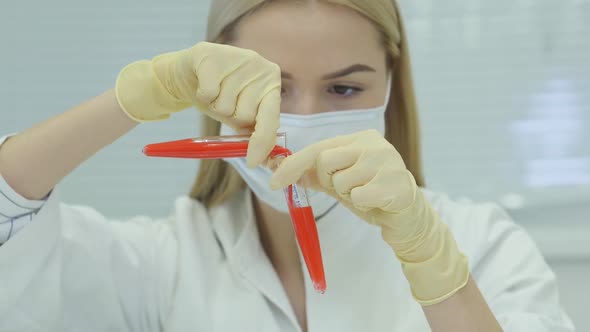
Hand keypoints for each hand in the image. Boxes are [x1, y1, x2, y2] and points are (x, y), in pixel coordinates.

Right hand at [115, 42, 280, 166]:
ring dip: (215, 106)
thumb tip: (263, 159)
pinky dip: (202, 96)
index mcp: (272, 83)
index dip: (261, 142)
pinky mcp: (210, 54)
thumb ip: (254, 132)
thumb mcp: (240, 116)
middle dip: (230, 117)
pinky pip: (208, 94)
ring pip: (224, 106)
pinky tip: (203, 85)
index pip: (270, 118)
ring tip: (215, 92)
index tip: (253, 162)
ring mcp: (237, 57)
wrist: (190, 76)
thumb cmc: (221, 98)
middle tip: (225, 103)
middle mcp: (260, 66)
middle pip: (244, 115)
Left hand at [270, 130, 468, 305]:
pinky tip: (376, 202)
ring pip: (341, 182)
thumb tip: (279, 170)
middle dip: (330, 182)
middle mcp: (373, 144)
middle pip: (325, 162)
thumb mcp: (340, 183)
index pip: (317, 148)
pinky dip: (362, 205)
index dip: (292, 165)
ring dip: (348, 196)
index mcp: (360, 138)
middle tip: (349, 189)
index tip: (273, 182)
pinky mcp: (395, 183)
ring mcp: (387, 161)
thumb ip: (314, 175)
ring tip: (365, 195)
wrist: (406, 217)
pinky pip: (358, 197)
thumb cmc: (371, 196)